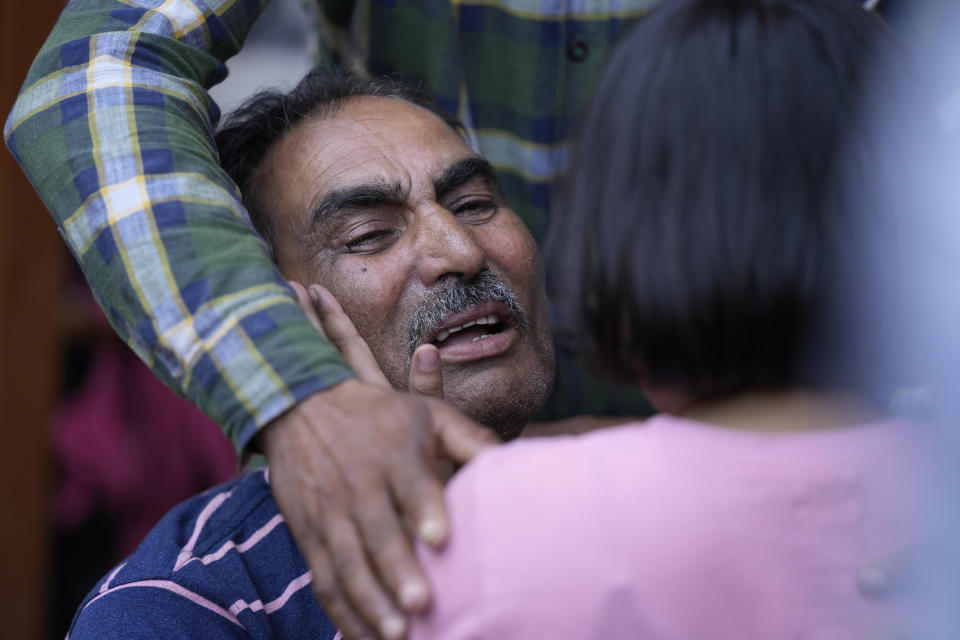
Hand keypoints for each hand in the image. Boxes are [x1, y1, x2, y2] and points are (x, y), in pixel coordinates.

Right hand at [259, 284, 491, 639]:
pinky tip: (365, 638)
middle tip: (421, 604)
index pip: (410, 484)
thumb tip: (516, 459)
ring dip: (369, 602)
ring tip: (397, 633)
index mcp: (394, 454)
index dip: (424, 509)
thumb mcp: (426, 414)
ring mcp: (329, 513)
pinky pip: (323, 579)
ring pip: (346, 564)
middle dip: (396, 570)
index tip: (440, 538)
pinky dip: (341, 613)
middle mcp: (358, 485)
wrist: (300, 406)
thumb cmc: (379, 416)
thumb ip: (470, 439)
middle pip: (376, 533)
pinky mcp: (308, 535)